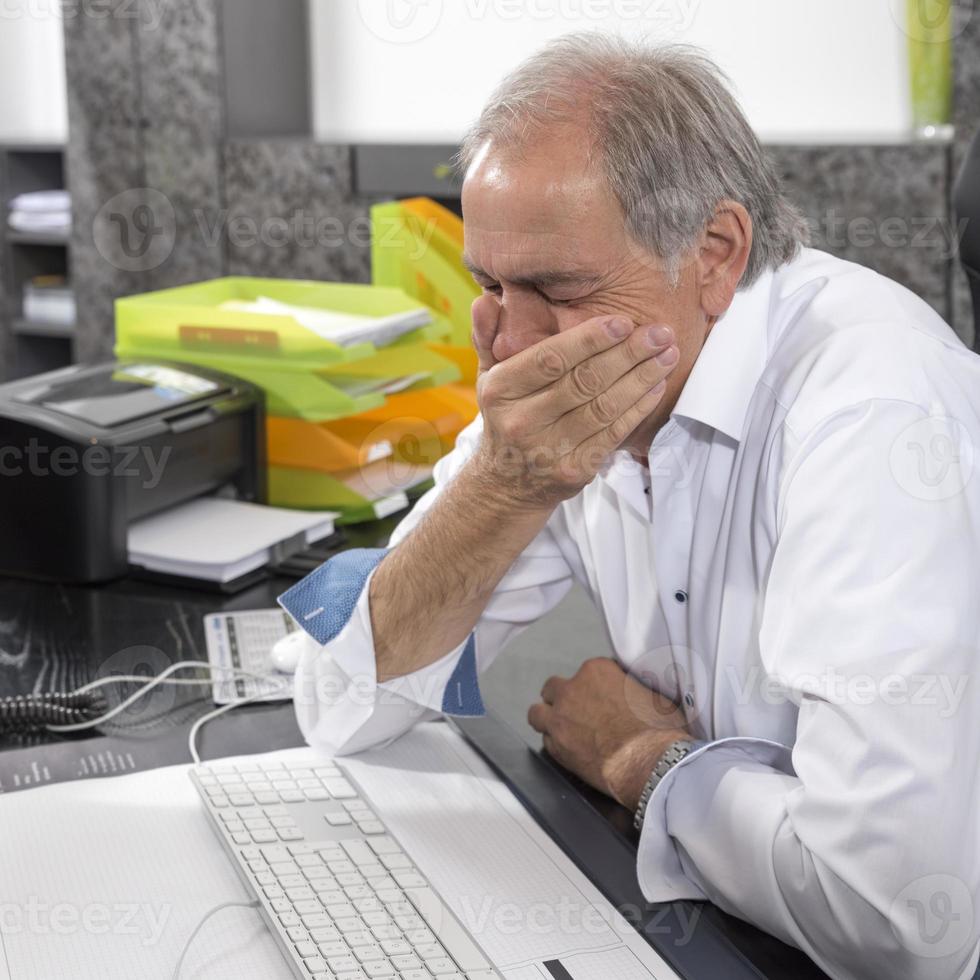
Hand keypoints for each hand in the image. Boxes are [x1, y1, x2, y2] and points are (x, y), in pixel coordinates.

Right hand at [469, 294, 678, 507]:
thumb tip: (485, 300)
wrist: (507, 483)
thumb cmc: (506, 417)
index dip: (589, 339)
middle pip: (584, 381)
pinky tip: (656, 386)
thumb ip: (488, 337)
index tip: (622, 322)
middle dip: (627, 354)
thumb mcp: (488, 377)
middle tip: (659, 333)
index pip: (550, 359)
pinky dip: (638, 407)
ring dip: (642, 378)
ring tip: (668, 354)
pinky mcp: (575, 470)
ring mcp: (549, 449)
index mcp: (500, 391)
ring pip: (604, 407)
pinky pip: (614, 433)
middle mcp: (521, 421)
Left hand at [527, 657, 689, 811]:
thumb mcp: (652, 694)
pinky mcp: (557, 748)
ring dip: (548, 719)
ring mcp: (560, 719)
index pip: (588, 672)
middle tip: (580, 713)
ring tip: (564, 730)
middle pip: (553, 688)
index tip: (607, 699)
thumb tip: (633, 695)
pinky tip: (571, 751)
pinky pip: (546, 742)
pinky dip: (556, 745)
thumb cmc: (659, 728)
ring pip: (538, 713)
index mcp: (596, 671)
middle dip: (563, 698)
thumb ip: (632, 688)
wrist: (652, 762)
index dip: (597, 688)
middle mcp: (571, 690)